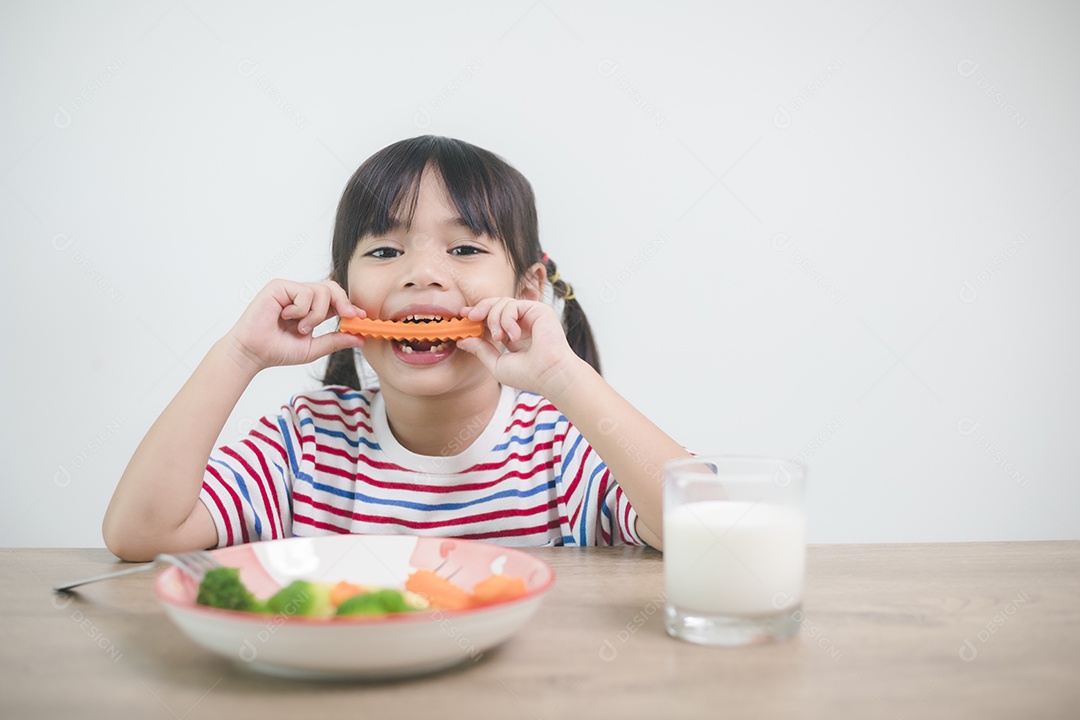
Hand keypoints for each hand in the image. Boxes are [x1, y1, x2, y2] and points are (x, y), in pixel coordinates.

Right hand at [225, 279, 364, 372]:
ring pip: (321, 292)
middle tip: (348, 316)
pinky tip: (286, 317)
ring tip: (300, 328)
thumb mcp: (313, 348)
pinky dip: (300, 310)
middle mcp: (301, 297)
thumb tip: (360, 339)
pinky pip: (304, 292)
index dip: (350, 306)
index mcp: (311, 309)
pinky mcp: (279, 286)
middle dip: (343, 303)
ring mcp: (290, 290)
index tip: (361, 316)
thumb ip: (335, 341)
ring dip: (316, 315)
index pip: (336, 300)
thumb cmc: (277, 350)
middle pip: (332, 288)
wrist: (253, 353)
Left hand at [457, 297, 580, 396]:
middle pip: (496, 304)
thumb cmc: (528, 375)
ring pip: (502, 302)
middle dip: (480, 308)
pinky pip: (513, 305)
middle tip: (470, 316)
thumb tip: (462, 340)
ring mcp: (531, 316)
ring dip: (494, 319)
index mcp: (513, 335)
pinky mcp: (538, 309)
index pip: (492, 317)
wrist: (550, 376)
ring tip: (498, 338)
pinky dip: (507, 319)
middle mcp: (522, 323)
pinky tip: (513, 336)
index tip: (464, 316)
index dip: (477, 314)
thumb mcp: (496, 363)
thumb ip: (481, 350)